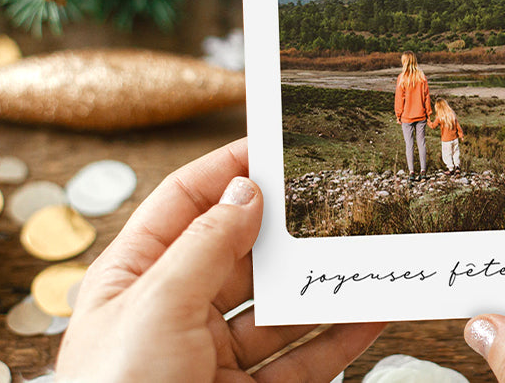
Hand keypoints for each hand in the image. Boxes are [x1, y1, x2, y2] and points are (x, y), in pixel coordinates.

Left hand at [57, 138, 384, 381]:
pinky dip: (338, 338)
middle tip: (336, 197)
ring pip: (279, 310)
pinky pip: (302, 359)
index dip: (227, 171)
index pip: (184, 205)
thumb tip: (245, 191)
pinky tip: (370, 313)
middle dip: (287, 230)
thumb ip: (205, 246)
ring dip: (321, 285)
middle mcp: (174, 312)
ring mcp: (212, 357)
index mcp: (135, 278)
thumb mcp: (155, 305)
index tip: (275, 145)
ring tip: (366, 252)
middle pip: (240, 254)